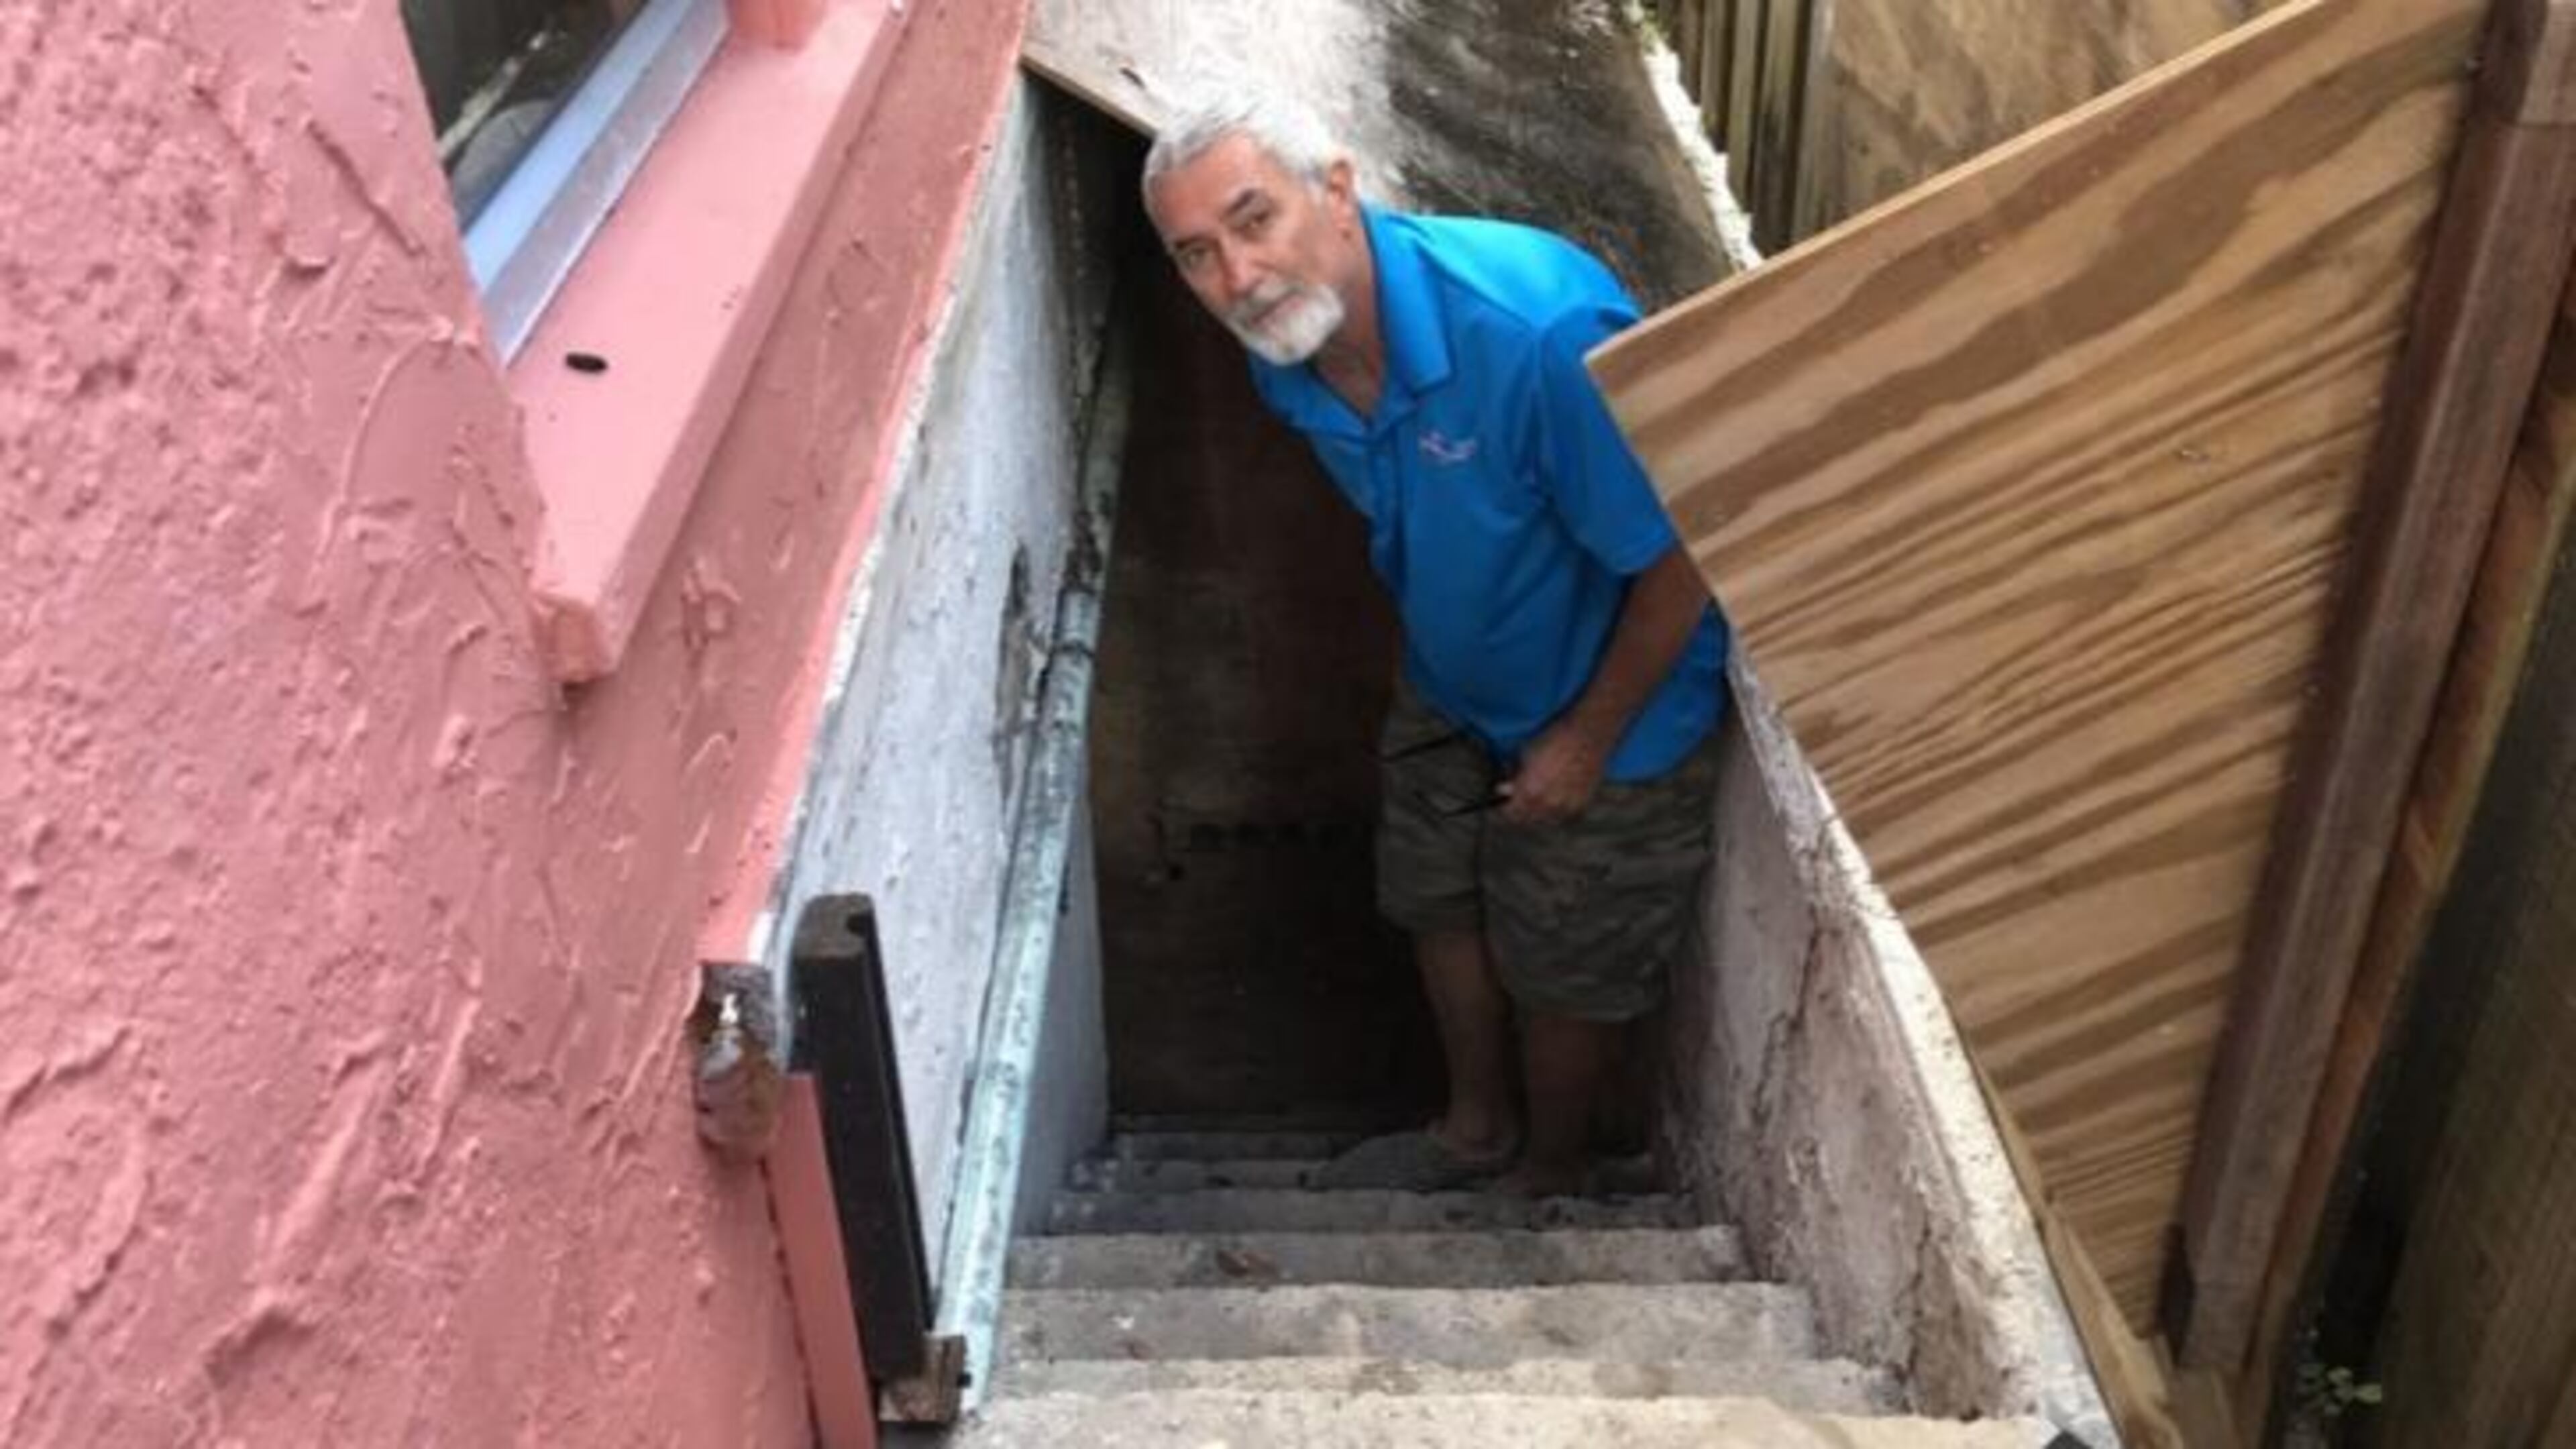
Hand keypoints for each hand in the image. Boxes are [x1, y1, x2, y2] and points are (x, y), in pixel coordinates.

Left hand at [1498, 718, 1612, 824]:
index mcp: (1529, 792)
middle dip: (1520, 809)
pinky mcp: (1582, 805)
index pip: (1509, 813)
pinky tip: (1556, 797)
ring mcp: (1566, 807)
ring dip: (1539, 811)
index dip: (1504, 807)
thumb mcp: (1524, 753)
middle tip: (1520, 797)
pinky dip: (1557, 810)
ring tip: (1539, 796)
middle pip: (1526, 818)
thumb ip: (1513, 776)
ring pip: (1545, 820)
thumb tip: (1505, 788)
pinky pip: (1563, 816)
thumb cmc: (1553, 739)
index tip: (1503, 802)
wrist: (1587, 733)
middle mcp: (1548, 804)